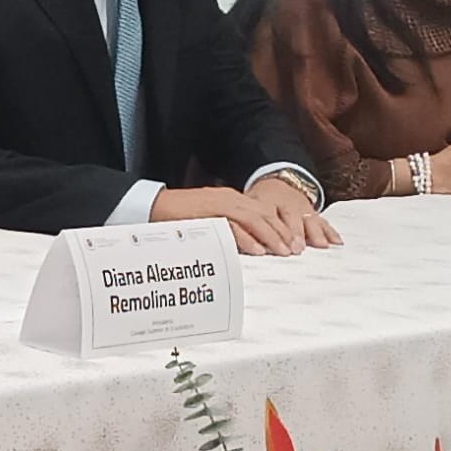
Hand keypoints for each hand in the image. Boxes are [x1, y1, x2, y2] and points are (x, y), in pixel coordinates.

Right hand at [150, 183, 332, 256]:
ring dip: (271, 236)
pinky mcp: (208, 213)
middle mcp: (230, 198)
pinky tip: (259, 250)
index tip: (294, 244)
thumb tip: (250, 247)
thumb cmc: (180, 219)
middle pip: (264, 214)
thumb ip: (230, 230)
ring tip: (284, 252)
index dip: (280, 227)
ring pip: (254, 219)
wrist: (153, 207)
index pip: (263, 212)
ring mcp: (219, 204)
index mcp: (232, 199)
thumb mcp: (211, 222)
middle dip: (282, 233)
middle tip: (297, 251)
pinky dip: (248, 238)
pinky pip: (233, 225)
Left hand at [246, 174, 341, 248]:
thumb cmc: (259, 201)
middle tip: (297, 248)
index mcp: (266, 201)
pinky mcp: (313, 211)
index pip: (269, 215)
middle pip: (291, 218)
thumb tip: (233, 238)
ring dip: (314, 233)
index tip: (276, 247)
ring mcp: (302, 207)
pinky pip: (323, 221)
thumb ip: (241, 222)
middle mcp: (286, 203)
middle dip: (295, 233)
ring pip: (309, 219)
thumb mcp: (246, 206)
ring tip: (319, 245)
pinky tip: (336, 242)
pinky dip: (330, 231)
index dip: (272, 231)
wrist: (276, 182)